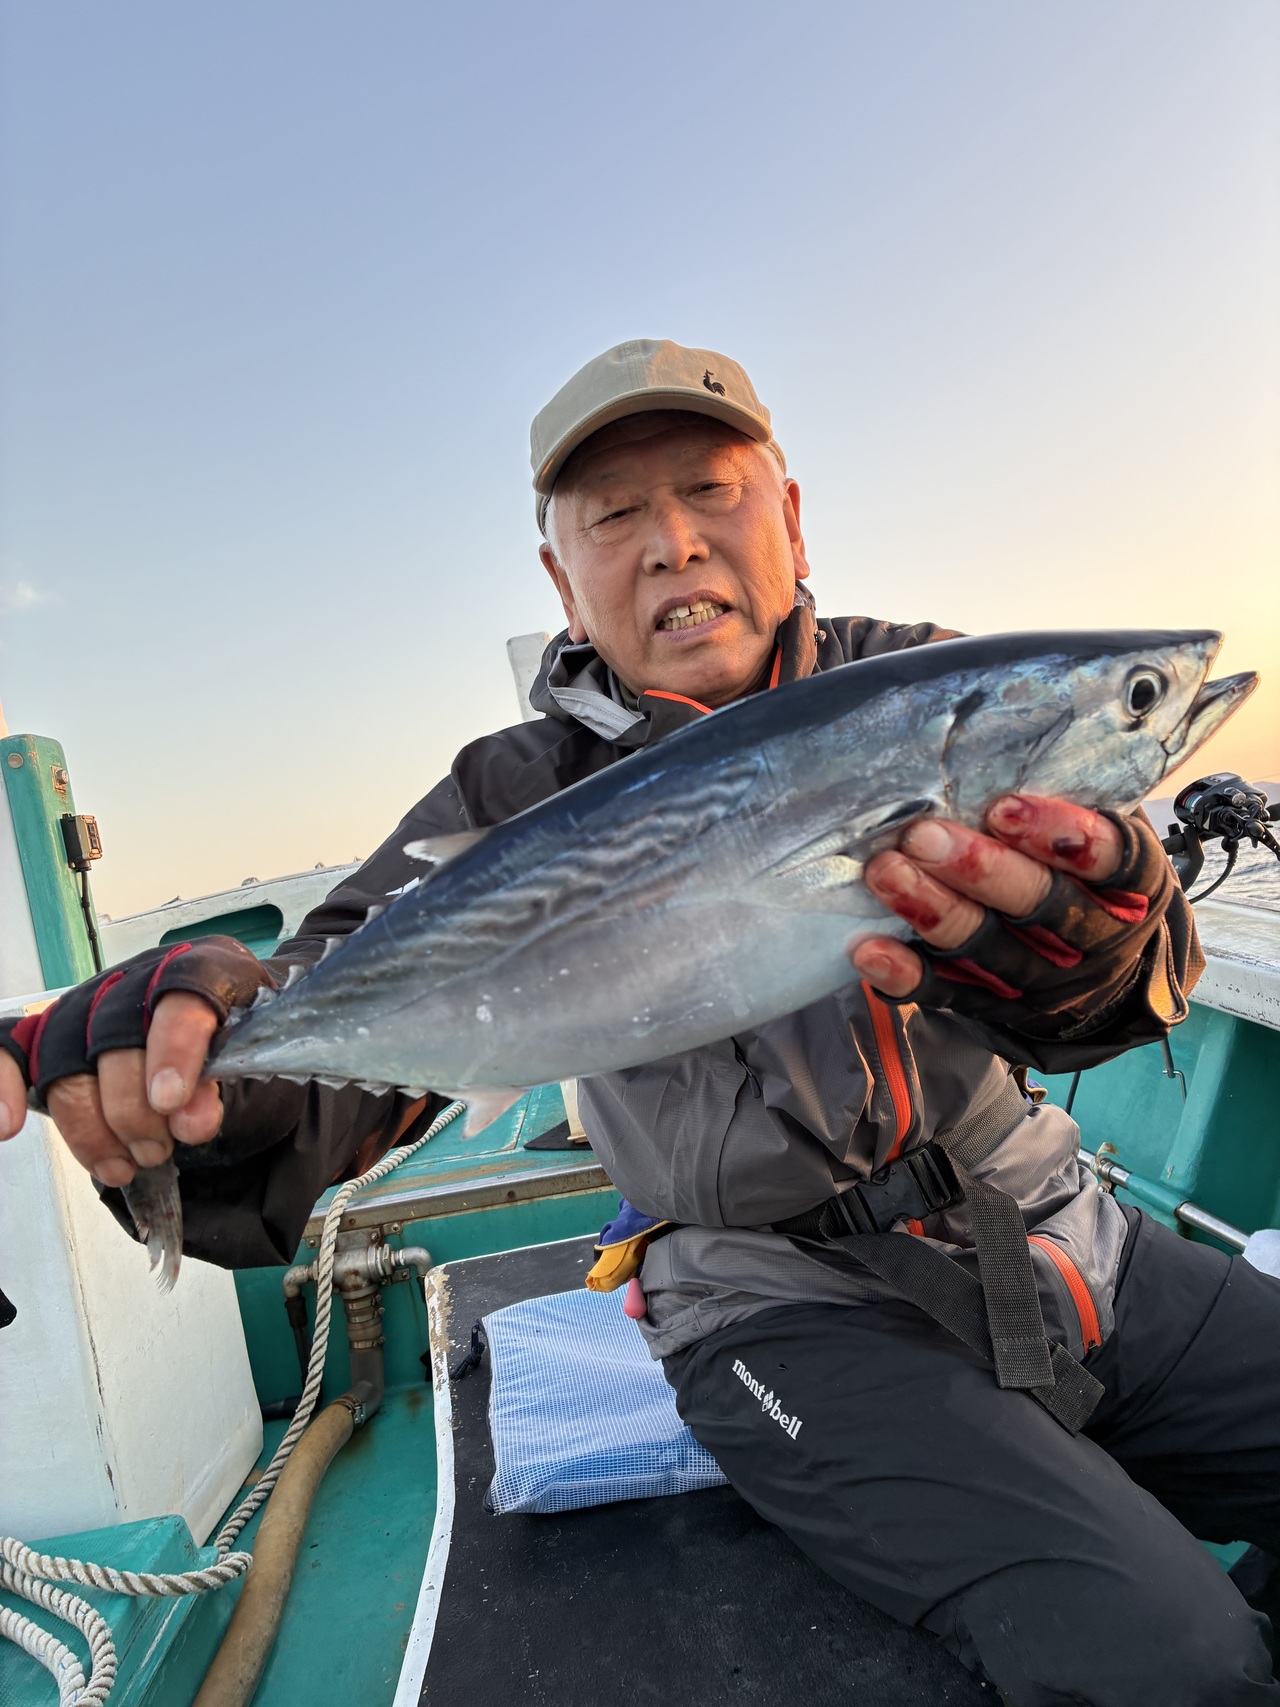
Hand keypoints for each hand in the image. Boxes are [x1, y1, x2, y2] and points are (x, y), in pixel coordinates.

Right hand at [0, 936, 274, 1185]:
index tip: (171, 1103)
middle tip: (158, 1150)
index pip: (179, 999)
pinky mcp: (54, 1032)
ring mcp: (90, 1005)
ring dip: (91, 1129)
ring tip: (126, 1164)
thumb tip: (190, 1121)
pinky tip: (8, 1124)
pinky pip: (11, 1049)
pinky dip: (3, 1084)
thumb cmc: (239, 1040)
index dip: (173, 1051)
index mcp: (201, 968)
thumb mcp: (250, 1061)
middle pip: (114, 1043)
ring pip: (67, 1066)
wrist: (227, 1029)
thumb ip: (221, 1088)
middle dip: (133, 1111)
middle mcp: (137, 980)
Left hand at [848, 794, 1132, 1005]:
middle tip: (923, 836)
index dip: (1063, 837)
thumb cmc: (1086, 871)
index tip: (1004, 808)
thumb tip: (1000, 727)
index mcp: (1133, 886)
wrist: (1102, 975)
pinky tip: (870, 951)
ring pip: (989, 948)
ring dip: (933, 911)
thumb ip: (1067, 793)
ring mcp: (1045, 980)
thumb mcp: (1102, 831)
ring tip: (887, 874)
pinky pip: (950, 994)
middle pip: (1040, 905)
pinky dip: (908, 973)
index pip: (1113, 861)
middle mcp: (1095, 937)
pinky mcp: (998, 1007)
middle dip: (979, 869)